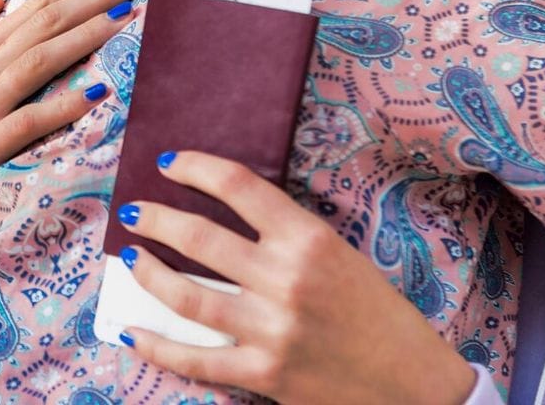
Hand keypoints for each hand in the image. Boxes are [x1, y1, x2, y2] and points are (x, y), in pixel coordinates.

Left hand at [116, 152, 476, 404]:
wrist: (416, 387)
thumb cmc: (376, 310)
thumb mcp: (336, 251)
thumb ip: (283, 233)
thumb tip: (220, 209)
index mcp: (307, 238)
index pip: (237, 185)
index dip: (195, 166)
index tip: (168, 162)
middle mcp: (286, 279)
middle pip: (200, 238)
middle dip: (156, 218)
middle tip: (133, 210)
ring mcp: (272, 330)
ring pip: (187, 296)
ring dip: (148, 273)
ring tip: (128, 257)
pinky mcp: (265, 375)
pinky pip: (196, 360)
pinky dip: (157, 347)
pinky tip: (131, 332)